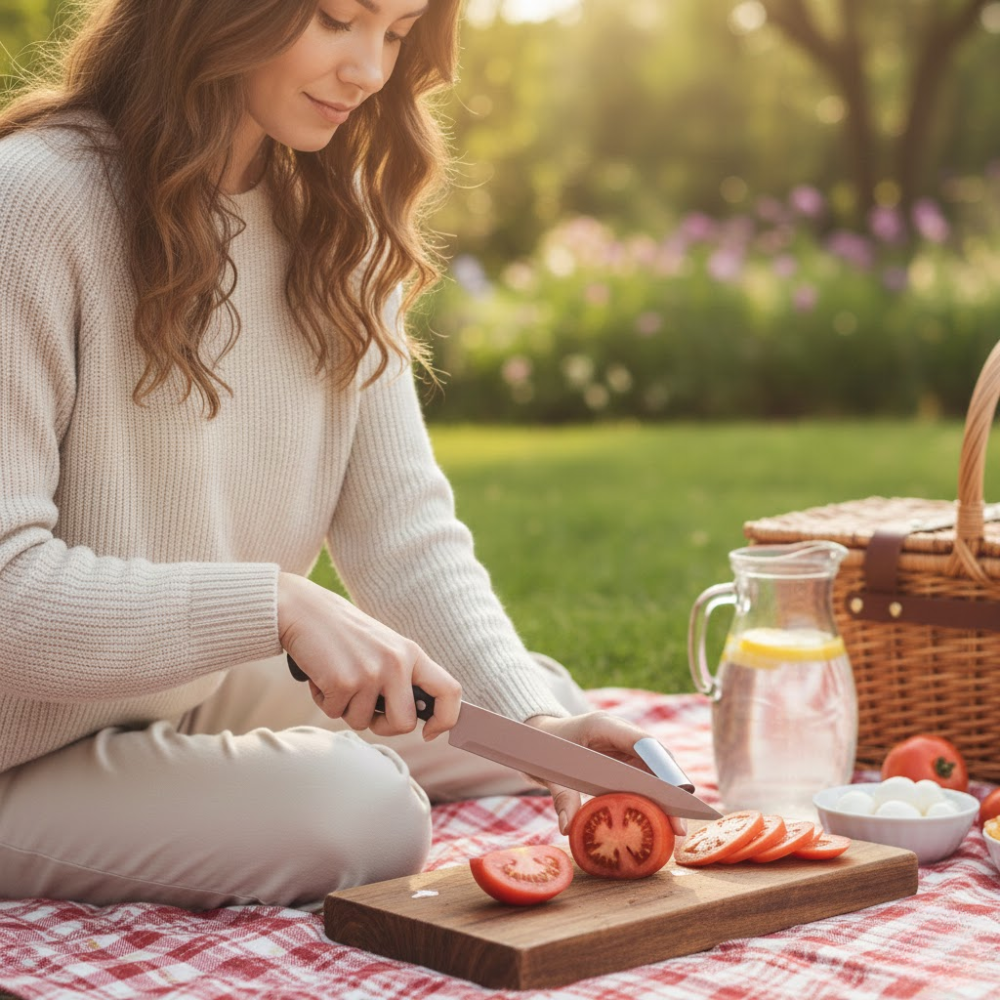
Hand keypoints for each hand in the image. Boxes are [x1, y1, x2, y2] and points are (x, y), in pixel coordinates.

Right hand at [277, 572, 460, 739]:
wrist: (304, 610)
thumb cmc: (344, 635)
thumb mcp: (384, 647)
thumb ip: (402, 677)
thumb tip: (413, 719)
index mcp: (411, 653)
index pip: (450, 691)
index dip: (446, 719)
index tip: (428, 732)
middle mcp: (397, 662)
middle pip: (404, 723)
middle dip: (383, 726)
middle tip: (365, 708)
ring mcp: (371, 672)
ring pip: (364, 722)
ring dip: (346, 708)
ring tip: (338, 677)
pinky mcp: (343, 682)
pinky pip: (335, 713)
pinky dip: (325, 701)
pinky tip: (321, 675)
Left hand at [524, 711, 688, 837]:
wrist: (539, 737)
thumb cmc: (544, 747)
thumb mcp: (550, 770)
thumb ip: (561, 796)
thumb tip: (568, 827)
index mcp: (604, 725)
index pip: (642, 742)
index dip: (663, 766)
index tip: (679, 790)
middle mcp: (621, 734)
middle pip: (656, 760)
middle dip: (672, 791)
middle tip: (680, 824)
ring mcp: (625, 748)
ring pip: (655, 772)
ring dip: (666, 799)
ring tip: (675, 830)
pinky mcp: (624, 762)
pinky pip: (644, 780)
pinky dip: (653, 800)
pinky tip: (660, 823)